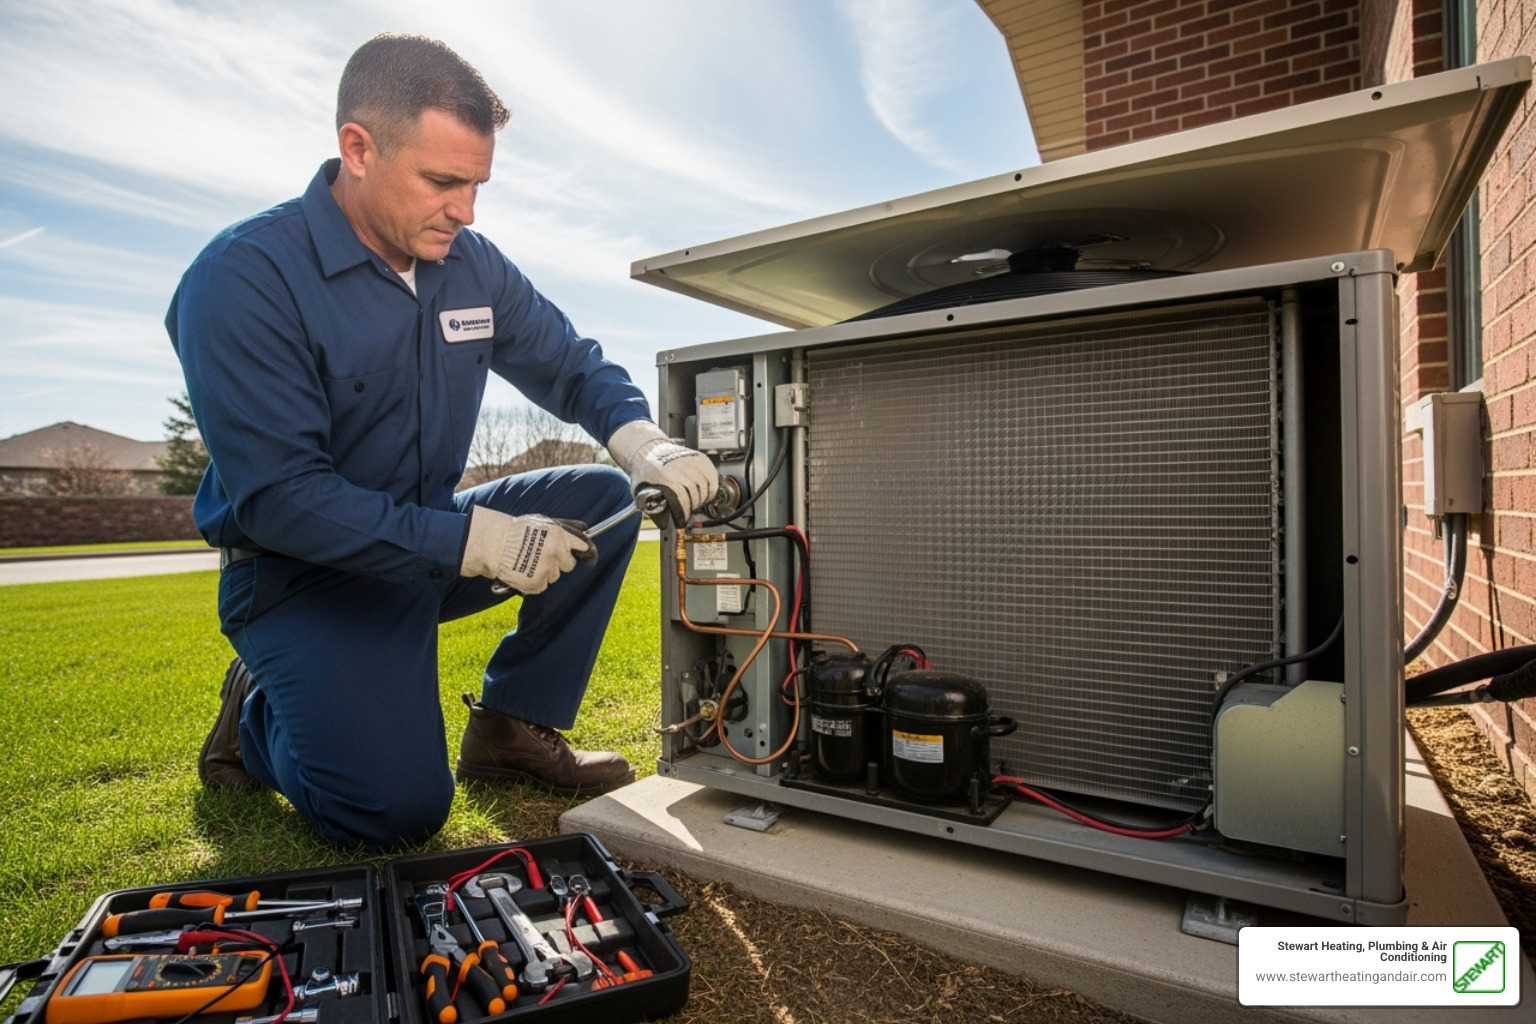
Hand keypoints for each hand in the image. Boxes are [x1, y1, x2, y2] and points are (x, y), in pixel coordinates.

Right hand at [460, 507, 595, 594]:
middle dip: (559, 562)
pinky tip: (525, 571)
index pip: (582, 546)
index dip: (582, 550)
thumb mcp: (543, 522)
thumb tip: (585, 528)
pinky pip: (543, 586)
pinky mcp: (537, 584)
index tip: (584, 553)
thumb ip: (565, 527)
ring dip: (546, 572)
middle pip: (569, 565)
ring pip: (555, 576)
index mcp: (560, 536)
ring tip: (530, 562)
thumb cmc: (518, 530)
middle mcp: (556, 554)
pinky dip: (535, 581)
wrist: (494, 544)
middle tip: (544, 556)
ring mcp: (547, 570)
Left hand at [606, 420, 716, 523]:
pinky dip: (712, 487)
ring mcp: (691, 460)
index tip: (683, 518)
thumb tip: (660, 518)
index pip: (681, 497)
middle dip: (693, 505)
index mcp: (664, 475)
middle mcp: (679, 466)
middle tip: (689, 510)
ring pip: (705, 485)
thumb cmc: (645, 470)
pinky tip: (706, 493)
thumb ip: (649, 503)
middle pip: (695, 492)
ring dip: (703, 498)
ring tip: (697, 503)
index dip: (684, 511)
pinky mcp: (699, 458)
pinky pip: (712, 476)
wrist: (649, 449)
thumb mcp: (641, 487)